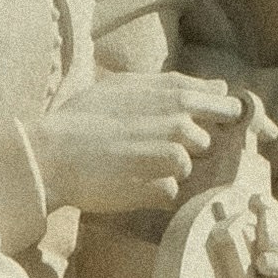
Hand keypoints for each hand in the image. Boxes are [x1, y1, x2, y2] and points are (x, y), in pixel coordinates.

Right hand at [35, 72, 242, 218]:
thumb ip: (175, 85)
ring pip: (190, 167)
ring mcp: (174, 157)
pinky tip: (129, 183)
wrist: (50, 154)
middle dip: (190, 147)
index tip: (214, 125)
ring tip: (133, 165)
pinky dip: (156, 191)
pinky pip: (173, 192)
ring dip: (169, 170)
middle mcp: (181, 124)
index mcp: (175, 95)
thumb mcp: (125, 86)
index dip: (226, 118)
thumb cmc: (82, 118)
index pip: (228, 105)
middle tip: (150, 148)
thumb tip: (220, 85)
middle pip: (210, 141)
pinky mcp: (163, 188)